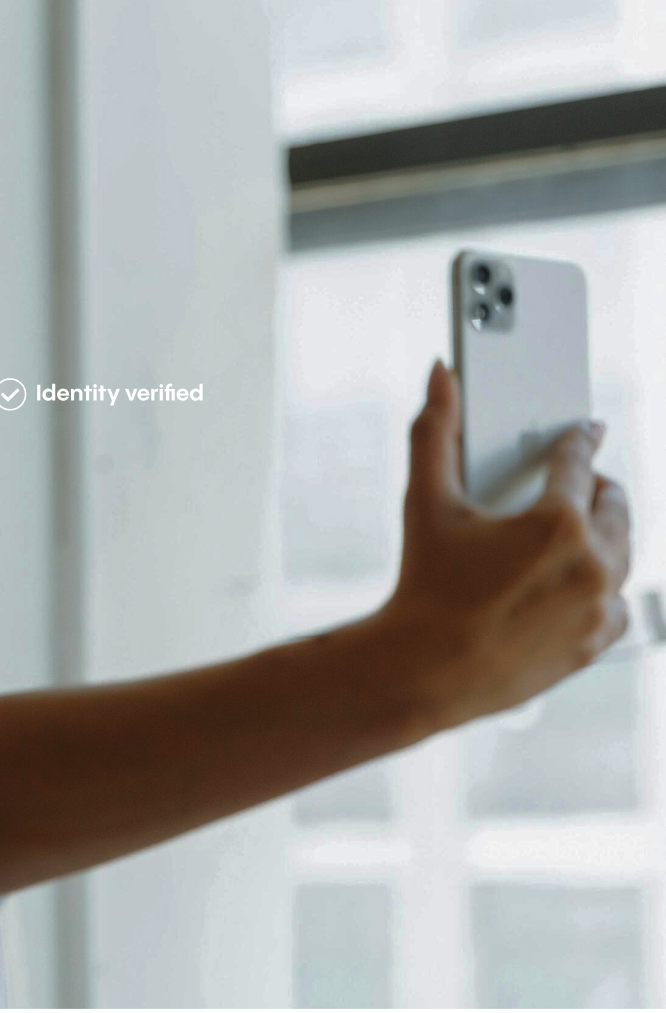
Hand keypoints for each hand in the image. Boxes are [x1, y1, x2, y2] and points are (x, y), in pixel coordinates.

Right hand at [373, 359, 631, 730]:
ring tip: (578, 527)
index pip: (580, 463)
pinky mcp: (595, 642)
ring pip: (621, 554)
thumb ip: (434, 431)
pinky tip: (574, 581)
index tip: (586, 429)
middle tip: (580, 480)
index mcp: (558, 523)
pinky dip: (601, 587)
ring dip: (604, 535)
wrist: (424, 671)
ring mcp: (599, 608)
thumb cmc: (424, 584)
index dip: (580, 439)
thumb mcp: (426, 502)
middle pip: (615, 507)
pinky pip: (617, 603)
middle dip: (599, 489)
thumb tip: (440, 375)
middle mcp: (592, 564)